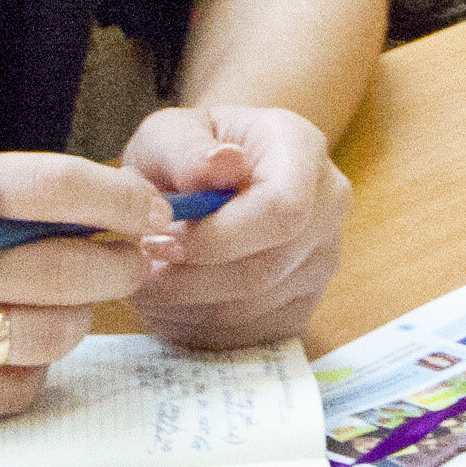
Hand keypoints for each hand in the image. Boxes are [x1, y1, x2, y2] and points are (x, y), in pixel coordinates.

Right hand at [0, 149, 170, 431]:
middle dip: (119, 263)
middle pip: (59, 268)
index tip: (150, 207)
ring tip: (74, 301)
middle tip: (137, 259)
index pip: (42, 186)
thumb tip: (101, 207)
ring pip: (48, 333)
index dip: (112, 198)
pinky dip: (36, 364)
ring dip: (81, 315)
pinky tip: (18, 343)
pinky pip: (16, 385)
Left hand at [120, 105, 349, 349]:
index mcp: (302, 150)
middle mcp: (328, 206)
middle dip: (190, 279)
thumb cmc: (190, 150)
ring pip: (253, 308)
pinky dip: (200, 326)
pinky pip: (251, 334)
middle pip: (265, 268)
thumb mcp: (171, 132)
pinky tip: (171, 299)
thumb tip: (219, 166)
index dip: (217, 237)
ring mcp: (322, 260)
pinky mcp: (305, 303)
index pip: (281, 209)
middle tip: (138, 269)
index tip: (157, 241)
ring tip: (146, 281)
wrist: (215, 173)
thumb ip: (186, 149)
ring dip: (187, 306)